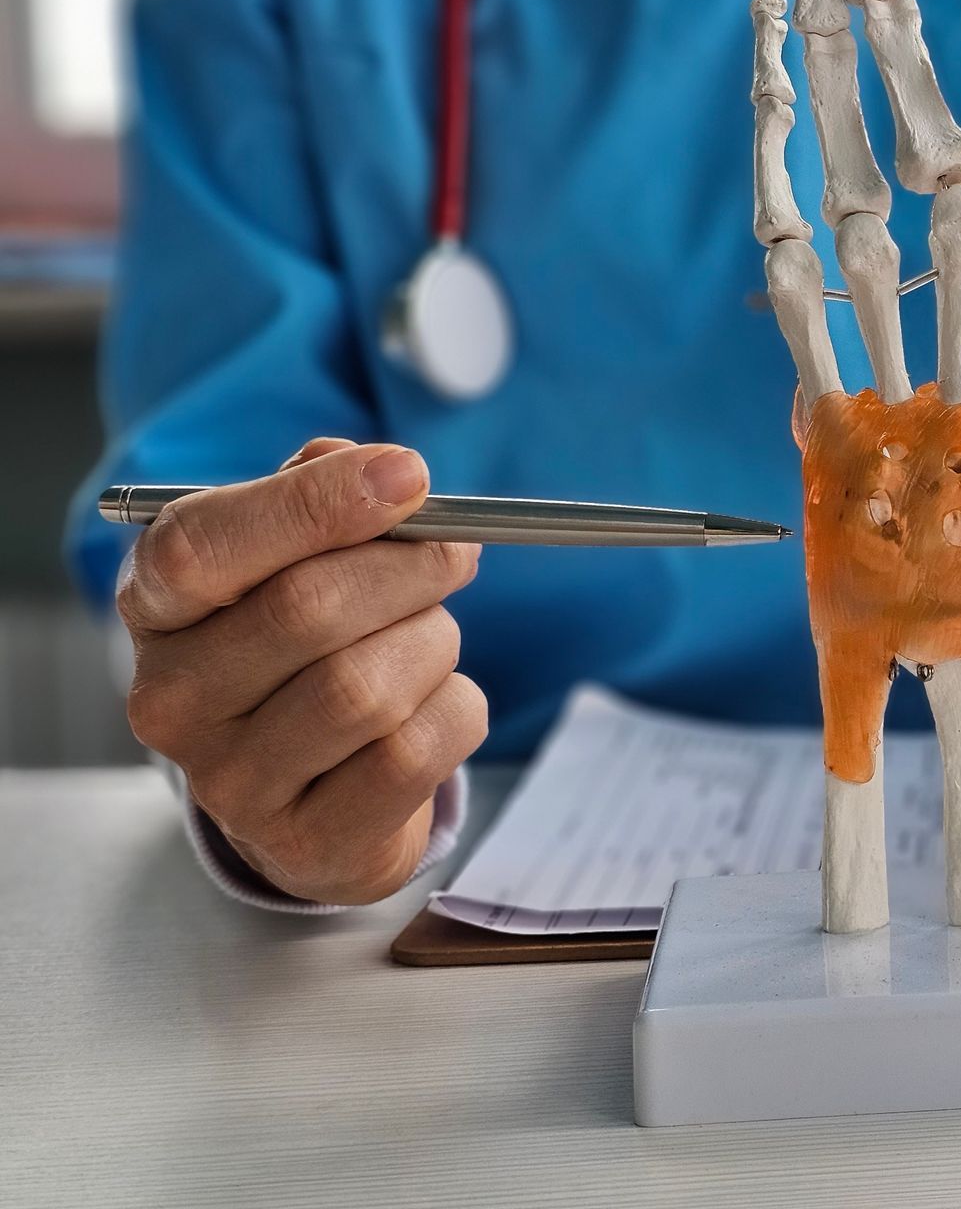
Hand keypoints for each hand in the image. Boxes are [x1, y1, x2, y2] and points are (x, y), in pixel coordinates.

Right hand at [118, 438, 486, 902]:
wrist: (314, 791)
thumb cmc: (306, 648)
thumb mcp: (292, 560)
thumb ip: (319, 496)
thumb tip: (373, 468)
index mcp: (155, 609)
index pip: (201, 546)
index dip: (313, 503)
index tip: (408, 475)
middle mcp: (172, 700)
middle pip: (307, 609)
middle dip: (409, 569)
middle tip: (454, 554)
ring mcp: (231, 783)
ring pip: (369, 686)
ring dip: (433, 645)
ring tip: (427, 642)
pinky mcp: (305, 841)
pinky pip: (415, 754)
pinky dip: (454, 710)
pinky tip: (433, 706)